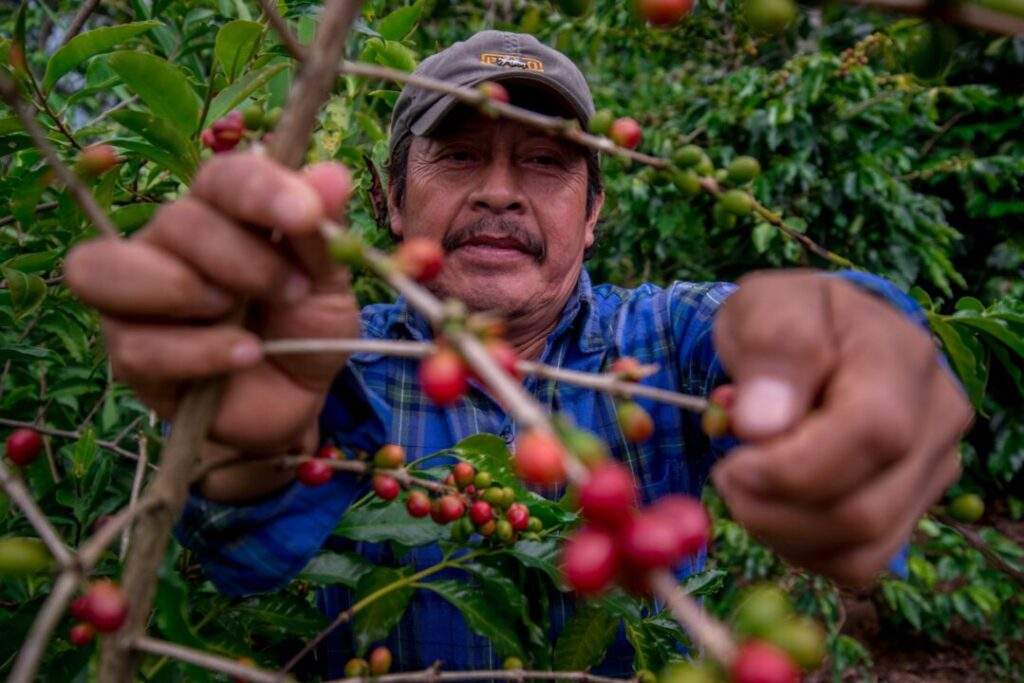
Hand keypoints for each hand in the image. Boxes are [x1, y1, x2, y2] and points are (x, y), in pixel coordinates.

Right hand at [66, 152, 357, 461]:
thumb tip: (332, 175)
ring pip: (109, 269)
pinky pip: (137, 345)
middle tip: (293, 291)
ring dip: (185, 290)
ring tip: (241, 314)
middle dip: (242, 258)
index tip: (307, 216)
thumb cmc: (306, 328)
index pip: (222, 177)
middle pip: (176, 221)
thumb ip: (324, 234)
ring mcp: (136, 297)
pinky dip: (199, 351)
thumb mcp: (329, 284)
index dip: (261, 190)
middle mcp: (168, 242)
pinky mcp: (129, 354)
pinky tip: (245, 355)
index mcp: (220, 210)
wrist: (296, 399)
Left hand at [710, 270, 973, 585]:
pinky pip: (860, 562)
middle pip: (865, 508)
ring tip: (745, 488)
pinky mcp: (913, 509)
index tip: (733, 462)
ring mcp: (933, 469)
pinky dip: (802, 549)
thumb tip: (762, 426)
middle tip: (726, 475)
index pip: (872, 434)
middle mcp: (937, 419)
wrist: (814, 336)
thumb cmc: (786, 318)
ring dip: (780, 533)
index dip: (793, 468)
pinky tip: (774, 509)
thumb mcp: (765, 308)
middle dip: (773, 509)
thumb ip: (771, 352)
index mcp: (902, 357)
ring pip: (864, 547)